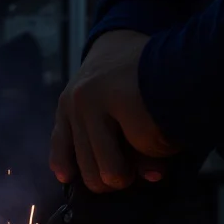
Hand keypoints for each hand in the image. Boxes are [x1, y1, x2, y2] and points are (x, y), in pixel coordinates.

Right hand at [50, 30, 177, 192]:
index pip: (144, 144)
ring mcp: (73, 105)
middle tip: (134, 169)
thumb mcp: (162, 107)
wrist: (116, 46)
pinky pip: (58, 147)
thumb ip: (159, 145)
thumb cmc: (146, 80)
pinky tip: (68, 175)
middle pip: (107, 166)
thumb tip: (152, 176)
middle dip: (124, 175)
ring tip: (116, 168)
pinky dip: (64, 165)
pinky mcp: (61, 109)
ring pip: (85, 165)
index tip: (165, 150)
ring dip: (102, 175)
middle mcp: (93, 99)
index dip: (159, 154)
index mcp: (125, 92)